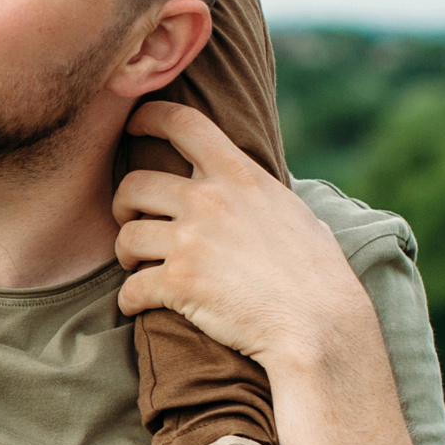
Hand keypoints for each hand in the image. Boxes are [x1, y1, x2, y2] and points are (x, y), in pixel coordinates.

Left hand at [111, 103, 375, 369]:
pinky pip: (130, 288)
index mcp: (240, 176)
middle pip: (133, 184)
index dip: (148, 117)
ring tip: (137, 267)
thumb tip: (257, 193)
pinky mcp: (178, 283)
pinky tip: (139, 305)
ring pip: (126, 236)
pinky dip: (129, 300)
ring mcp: (191, 240)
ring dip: (126, 254)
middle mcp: (209, 200)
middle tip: (132, 222)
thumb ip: (262, 197)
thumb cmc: (319, 277)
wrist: (320, 327)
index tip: (132, 126)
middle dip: (124, 205)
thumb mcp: (297, 215)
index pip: (183, 123)